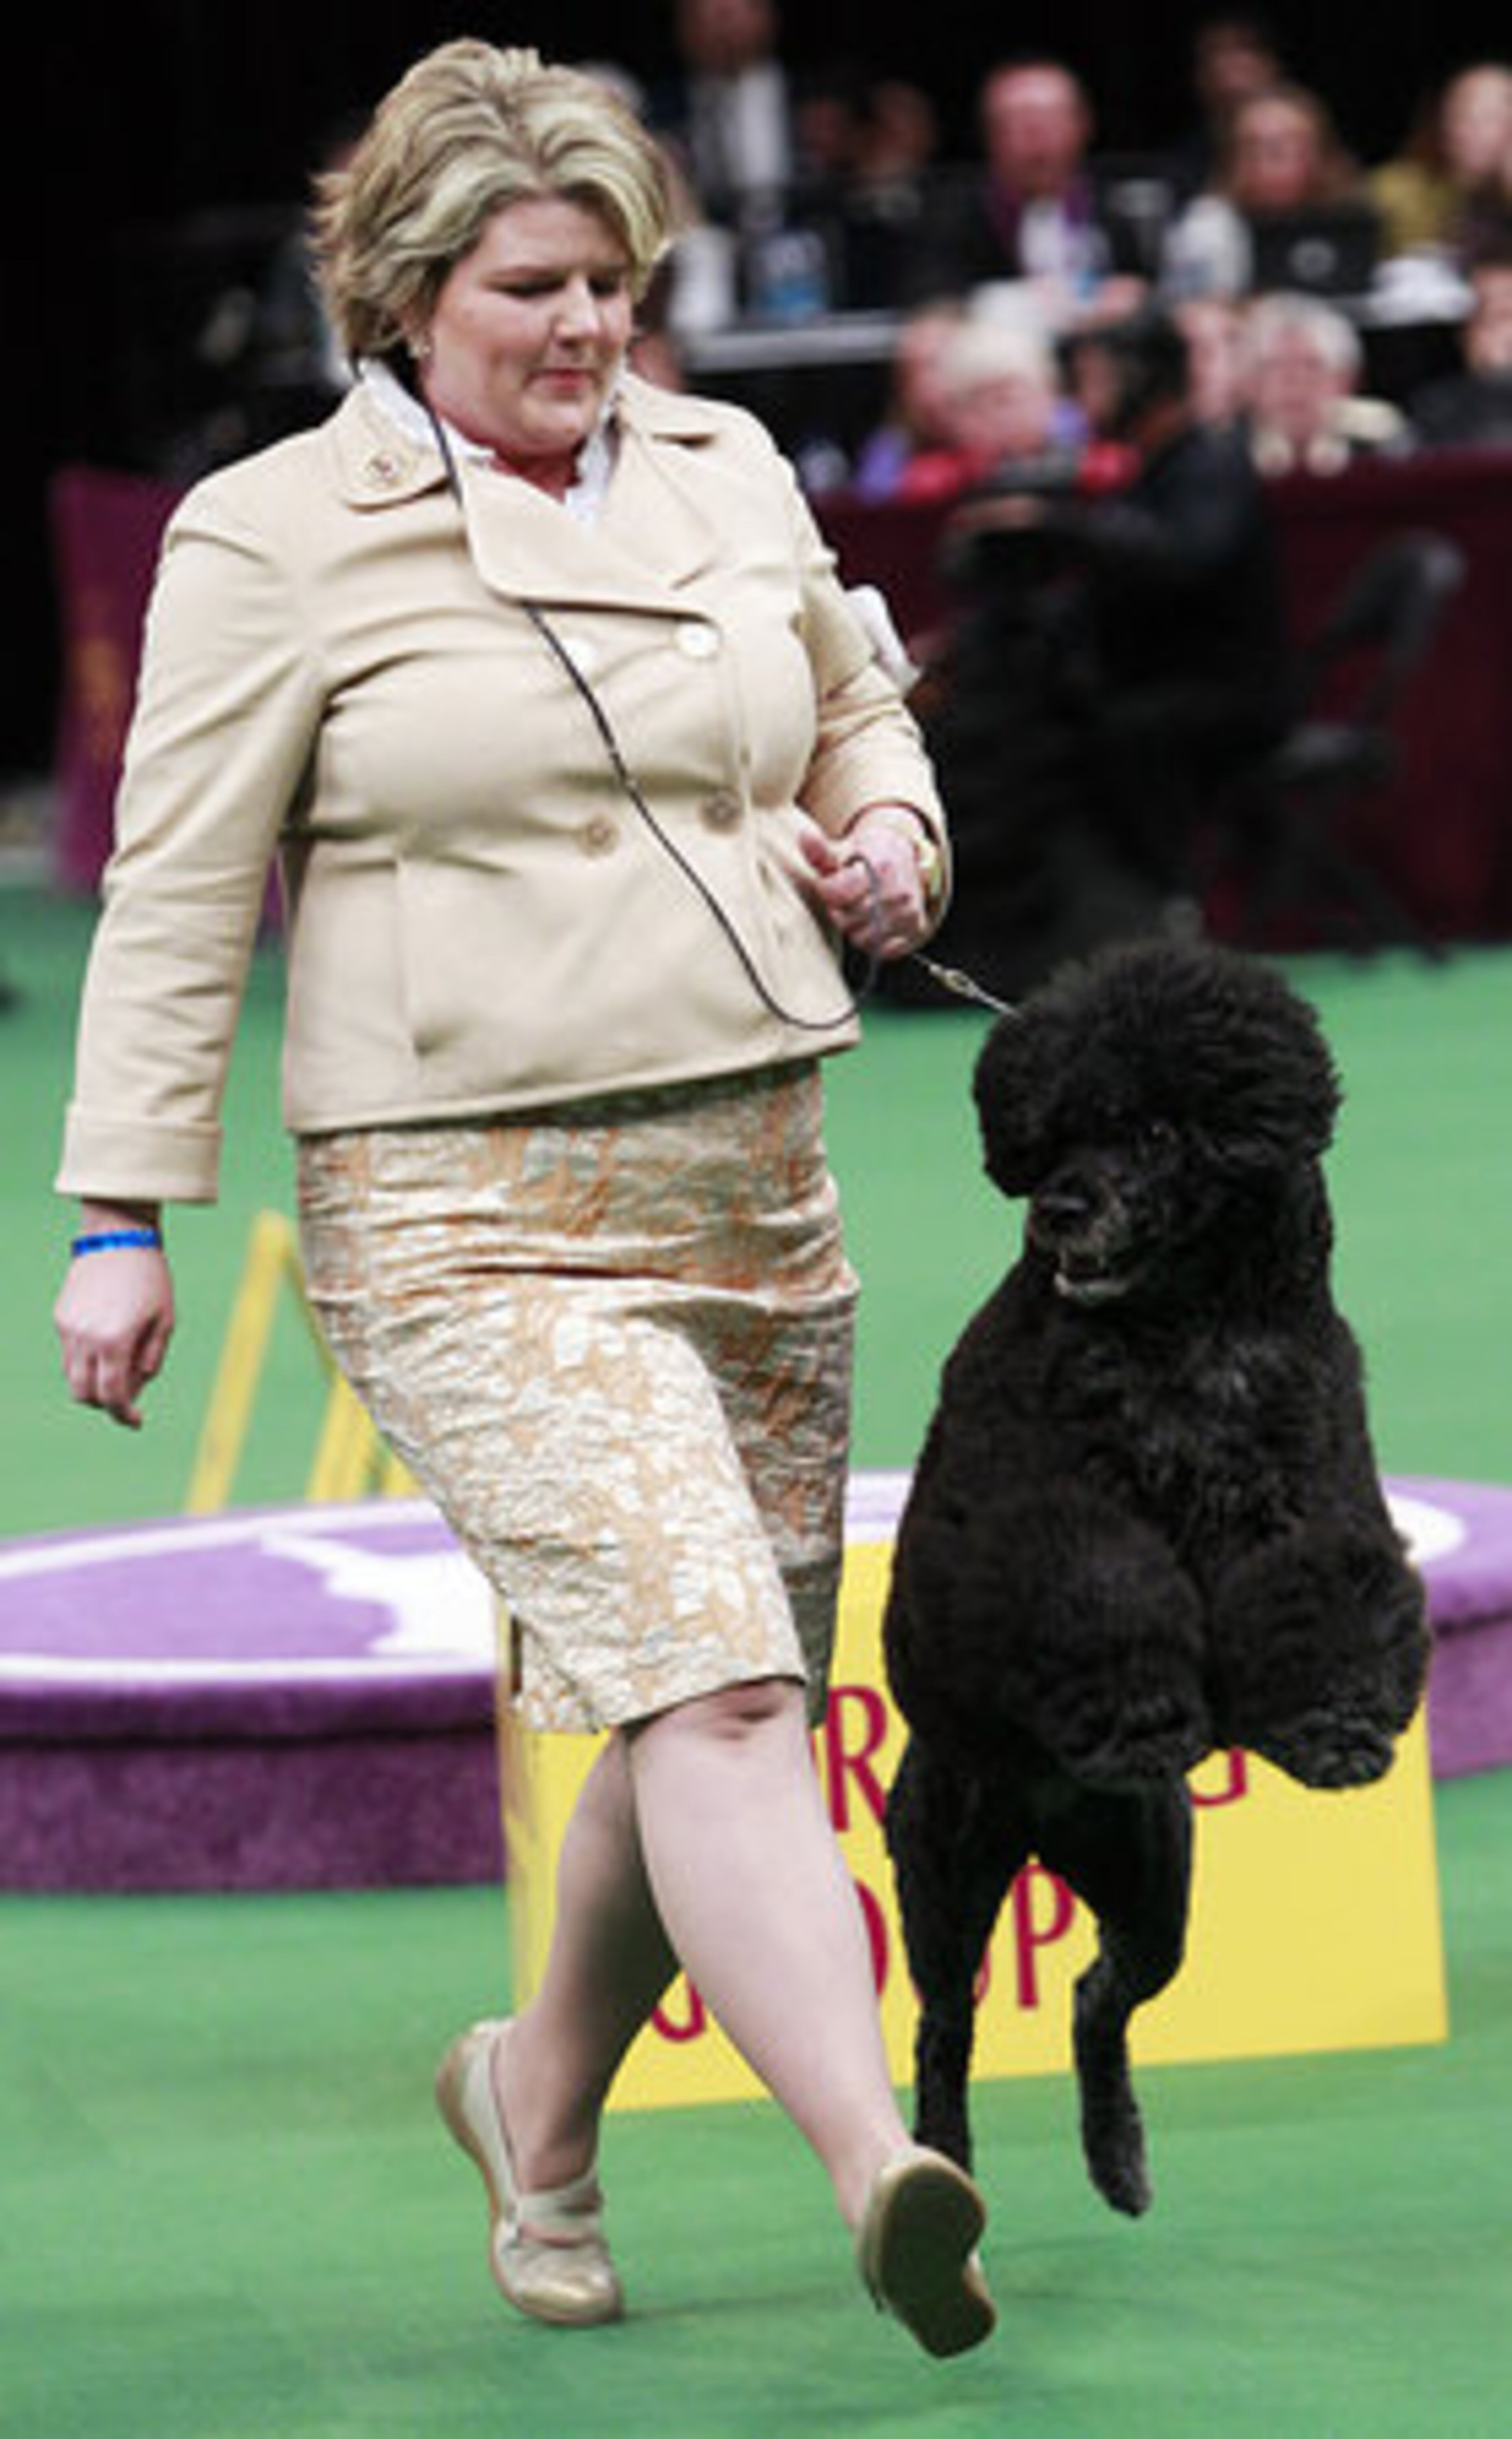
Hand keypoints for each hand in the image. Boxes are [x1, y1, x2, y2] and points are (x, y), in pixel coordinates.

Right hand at [55, 1243, 175, 1429]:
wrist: (119, 1236)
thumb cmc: (151, 1278)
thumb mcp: (164, 1322)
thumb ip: (150, 1361)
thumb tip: (134, 1392)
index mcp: (115, 1341)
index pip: (113, 1396)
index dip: (124, 1415)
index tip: (136, 1421)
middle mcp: (85, 1338)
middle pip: (84, 1394)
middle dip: (104, 1402)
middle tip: (126, 1395)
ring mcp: (68, 1327)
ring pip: (72, 1375)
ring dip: (92, 1381)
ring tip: (118, 1364)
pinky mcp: (60, 1316)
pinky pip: (69, 1351)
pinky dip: (85, 1359)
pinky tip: (106, 1341)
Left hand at [799, 814, 930, 961]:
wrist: (906, 859)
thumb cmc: (871, 857)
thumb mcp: (844, 850)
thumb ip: (821, 852)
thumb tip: (805, 838)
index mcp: (881, 868)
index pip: (836, 894)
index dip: (827, 891)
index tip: (832, 884)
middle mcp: (898, 893)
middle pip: (847, 920)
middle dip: (840, 911)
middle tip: (847, 899)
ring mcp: (908, 914)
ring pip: (863, 938)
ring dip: (855, 929)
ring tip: (860, 910)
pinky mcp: (916, 931)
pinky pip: (882, 950)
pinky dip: (874, 941)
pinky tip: (874, 924)